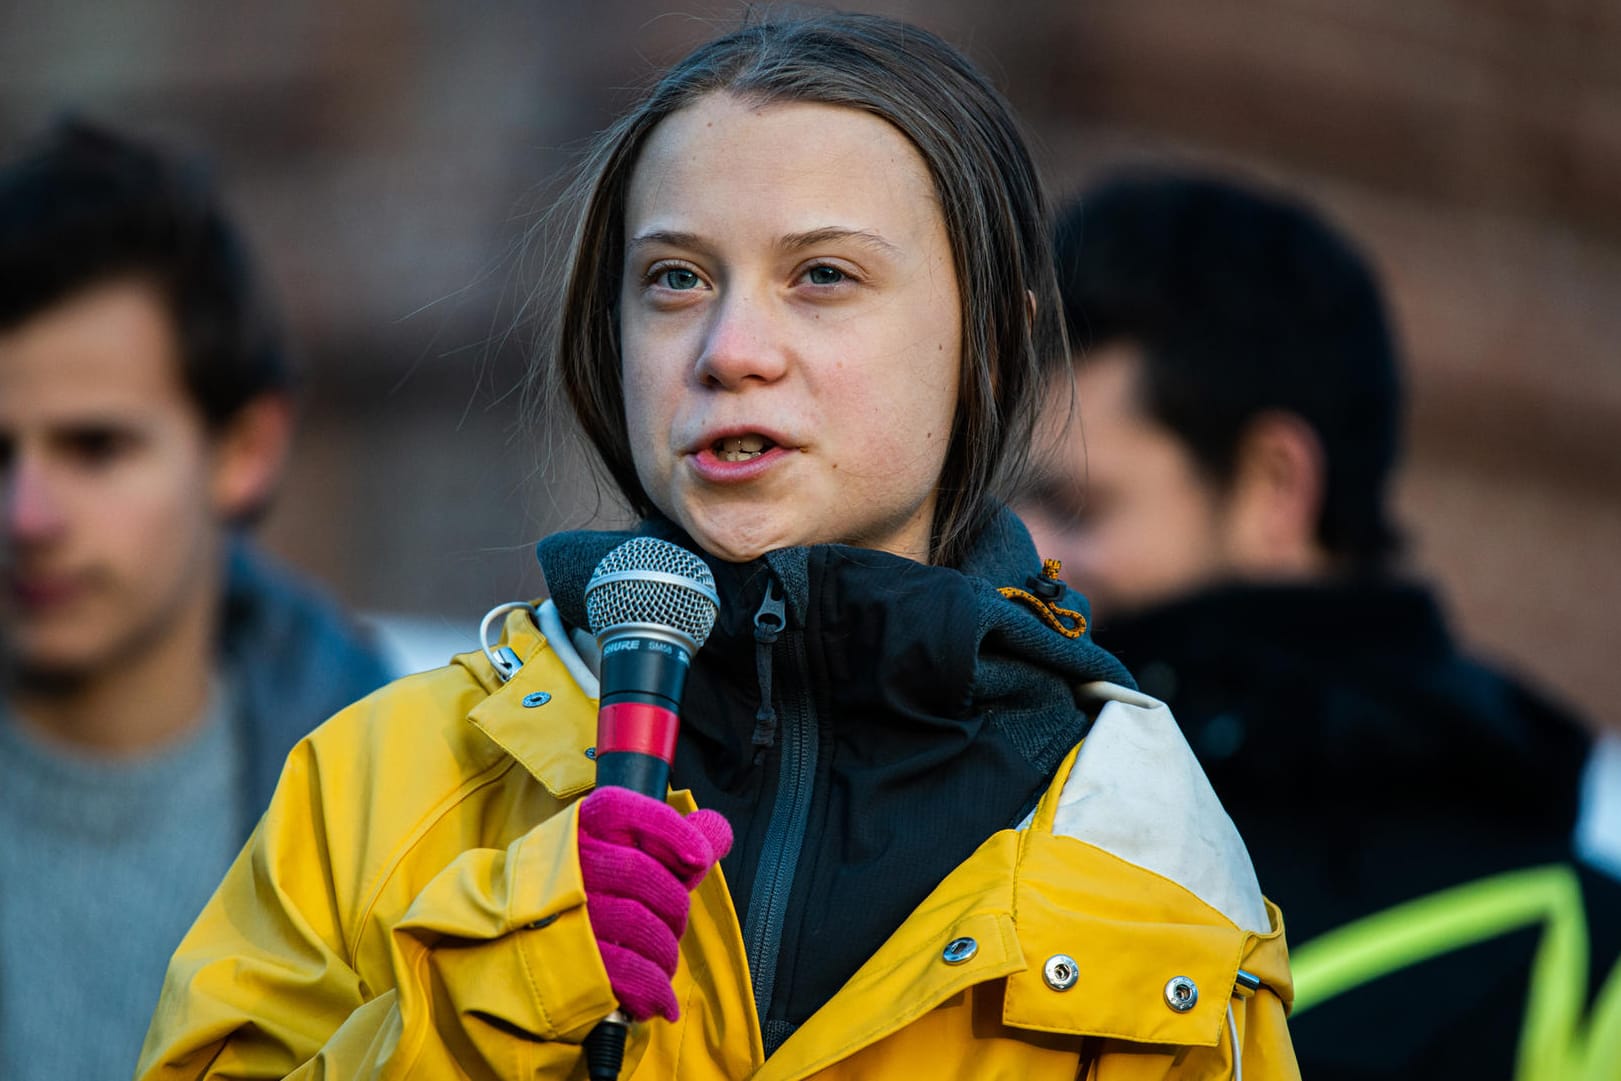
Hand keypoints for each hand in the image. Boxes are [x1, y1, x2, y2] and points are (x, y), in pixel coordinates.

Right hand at [576, 787, 732, 1021]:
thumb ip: (672, 839)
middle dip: (674, 907)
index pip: (630, 813)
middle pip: (646, 877)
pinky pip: (629, 971)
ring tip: (661, 960)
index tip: (700, 858)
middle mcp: (573, 863)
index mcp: (585, 826)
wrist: (512, 943)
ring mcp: (569, 912)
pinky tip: (659, 998)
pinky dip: (654, 988)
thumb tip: (717, 830)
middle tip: (672, 922)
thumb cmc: (581, 890)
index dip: (674, 833)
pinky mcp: (570, 961)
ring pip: (641, 926)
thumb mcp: (618, 851)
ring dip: (665, 951)